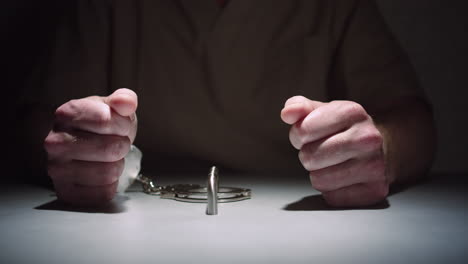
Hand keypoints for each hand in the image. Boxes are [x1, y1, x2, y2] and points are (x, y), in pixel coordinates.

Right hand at [44, 88, 137, 205]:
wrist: (86, 146)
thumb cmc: (102, 126)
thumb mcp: (114, 108)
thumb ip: (124, 100)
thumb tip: (126, 102)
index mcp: (66, 114)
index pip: (106, 120)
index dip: (122, 124)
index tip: (119, 124)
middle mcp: (55, 142)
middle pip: (111, 148)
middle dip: (122, 145)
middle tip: (115, 143)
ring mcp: (57, 169)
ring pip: (109, 173)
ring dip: (117, 166)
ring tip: (107, 159)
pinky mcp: (66, 192)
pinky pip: (104, 193)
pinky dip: (111, 185)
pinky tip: (100, 175)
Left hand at [281, 96, 388, 206]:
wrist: (381, 147)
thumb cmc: (344, 129)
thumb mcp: (321, 110)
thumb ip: (299, 107)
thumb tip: (287, 113)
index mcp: (352, 112)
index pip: (303, 130)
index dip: (298, 135)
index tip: (308, 134)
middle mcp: (367, 138)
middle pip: (309, 157)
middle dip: (308, 155)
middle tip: (321, 150)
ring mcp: (374, 165)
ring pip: (319, 181)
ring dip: (319, 174)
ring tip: (333, 163)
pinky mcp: (375, 190)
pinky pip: (332, 198)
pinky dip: (332, 190)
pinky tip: (344, 177)